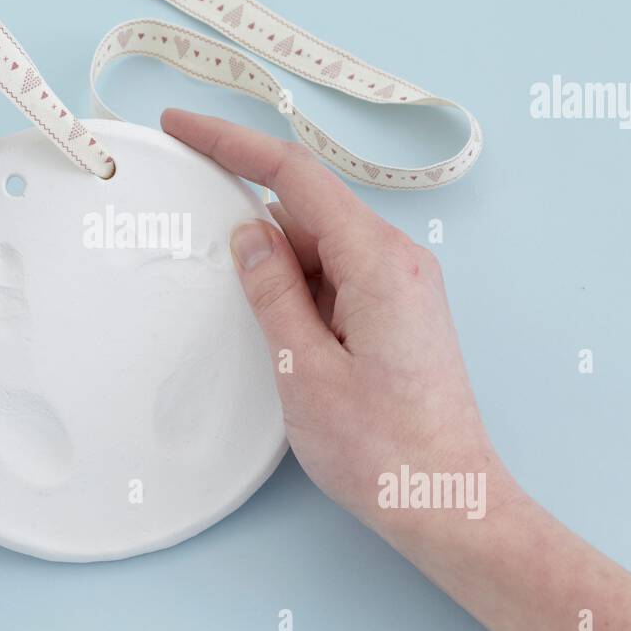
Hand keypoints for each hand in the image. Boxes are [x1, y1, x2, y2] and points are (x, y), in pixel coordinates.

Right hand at [161, 109, 514, 537]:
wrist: (449, 504)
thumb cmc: (383, 450)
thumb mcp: (303, 368)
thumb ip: (272, 291)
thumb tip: (248, 233)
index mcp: (378, 261)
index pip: (294, 174)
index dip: (232, 141)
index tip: (181, 126)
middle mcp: (399, 259)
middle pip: (306, 211)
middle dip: (255, 236)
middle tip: (215, 275)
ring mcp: (404, 284)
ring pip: (320, 248)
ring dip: (281, 277)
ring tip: (278, 345)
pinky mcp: (400, 310)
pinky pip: (338, 276)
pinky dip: (302, 293)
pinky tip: (291, 341)